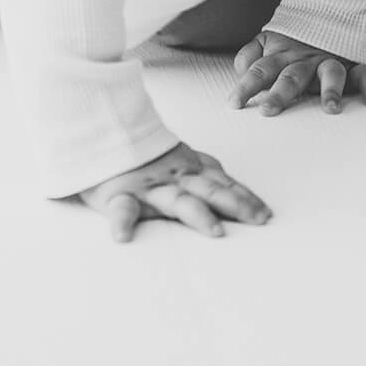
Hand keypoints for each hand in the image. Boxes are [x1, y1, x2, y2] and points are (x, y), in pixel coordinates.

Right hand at [78, 141, 272, 244]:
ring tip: (215, 230)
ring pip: (176, 200)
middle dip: (236, 204)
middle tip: (258, 220)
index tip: (266, 213)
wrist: (99, 129)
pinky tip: (123, 236)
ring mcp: (147, 186)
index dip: (244, 196)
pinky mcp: (117, 194)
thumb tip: (226, 176)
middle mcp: (172, 178)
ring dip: (197, 214)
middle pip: (210, 191)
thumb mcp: (173, 155)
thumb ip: (198, 166)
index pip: (221, 183)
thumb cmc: (136, 151)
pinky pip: (120, 209)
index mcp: (186, 169)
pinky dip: (122, 222)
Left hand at [233, 33, 365, 115]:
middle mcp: (305, 60)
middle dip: (279, 93)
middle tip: (268, 109)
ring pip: (331, 73)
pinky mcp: (354, 62)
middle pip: (291, 76)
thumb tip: (240, 70)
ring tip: (330, 109)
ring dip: (330, 90)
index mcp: (282, 55)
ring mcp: (331, 60)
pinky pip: (364, 73)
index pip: (260, 70)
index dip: (246, 86)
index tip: (234, 104)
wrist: (331, 8)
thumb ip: (251, 54)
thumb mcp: (268, 40)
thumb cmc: (295, 36)